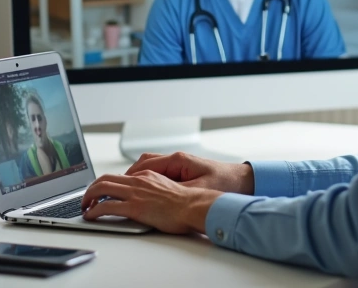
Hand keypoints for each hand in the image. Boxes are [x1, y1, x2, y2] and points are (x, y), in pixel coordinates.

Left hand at [80, 171, 221, 233]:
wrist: (194, 206)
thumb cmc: (185, 203)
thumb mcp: (166, 190)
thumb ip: (152, 191)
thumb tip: (144, 199)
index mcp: (146, 176)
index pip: (117, 176)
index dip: (103, 183)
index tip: (98, 192)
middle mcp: (138, 181)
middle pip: (104, 179)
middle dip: (90, 189)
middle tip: (85, 200)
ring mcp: (135, 193)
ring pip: (101, 189)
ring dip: (88, 198)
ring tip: (84, 208)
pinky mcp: (134, 208)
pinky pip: (106, 207)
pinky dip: (94, 211)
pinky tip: (90, 216)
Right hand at [124, 152, 254, 194]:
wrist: (243, 180)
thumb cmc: (225, 183)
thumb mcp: (198, 191)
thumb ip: (176, 192)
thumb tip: (156, 198)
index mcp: (178, 160)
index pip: (145, 165)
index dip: (129, 177)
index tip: (116, 186)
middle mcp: (176, 159)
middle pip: (143, 163)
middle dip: (128, 177)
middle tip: (115, 190)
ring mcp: (179, 164)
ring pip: (149, 167)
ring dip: (137, 177)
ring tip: (126, 191)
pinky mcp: (183, 171)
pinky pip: (159, 172)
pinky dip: (148, 180)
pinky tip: (144, 192)